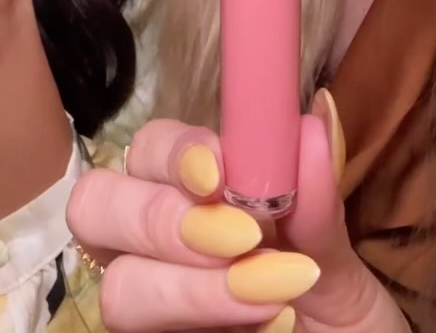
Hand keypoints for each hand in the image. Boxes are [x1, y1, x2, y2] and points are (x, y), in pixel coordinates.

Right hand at [67, 97, 408, 331]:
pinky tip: (269, 327)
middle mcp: (154, 247)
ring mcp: (149, 306)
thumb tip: (313, 123)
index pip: (146, 149)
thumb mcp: (337, 260)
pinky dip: (204, 326)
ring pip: (117, 287)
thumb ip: (316, 205)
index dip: (172, 153)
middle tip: (239, 240)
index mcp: (190, 196)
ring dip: (190, 288)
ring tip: (271, 297)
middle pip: (96, 205)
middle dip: (161, 218)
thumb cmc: (339, 315)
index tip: (218, 173)